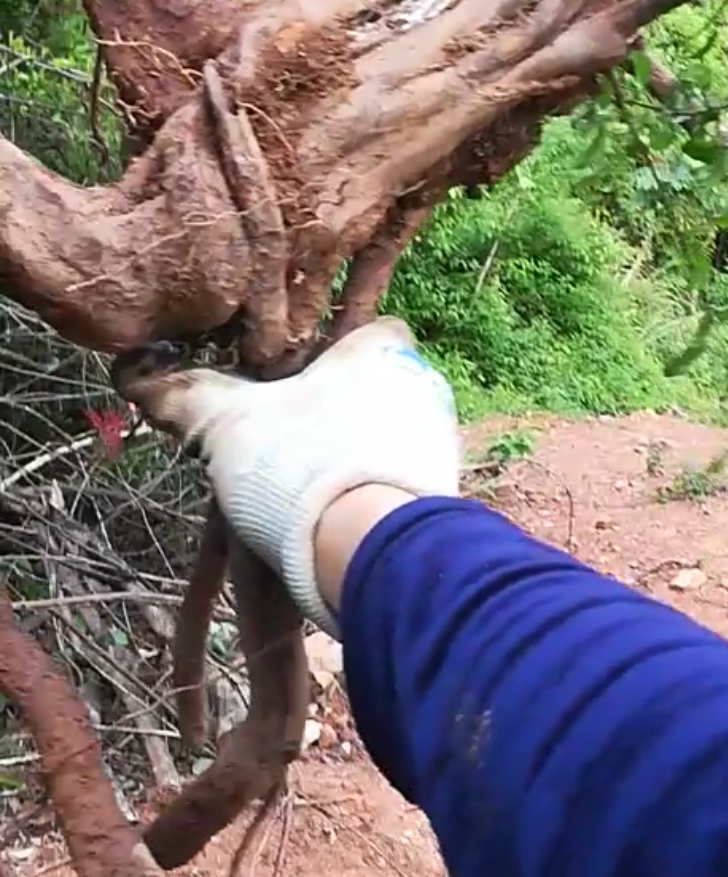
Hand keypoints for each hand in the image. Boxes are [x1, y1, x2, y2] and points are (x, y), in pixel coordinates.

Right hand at [126, 319, 459, 633]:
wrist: (366, 546)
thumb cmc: (298, 462)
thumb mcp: (226, 422)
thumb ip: (186, 396)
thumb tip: (135, 378)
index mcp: (379, 348)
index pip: (363, 330)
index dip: (326, 354)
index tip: (290, 382)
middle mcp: (421, 382)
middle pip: (373, 386)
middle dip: (336, 410)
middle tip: (287, 442)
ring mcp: (438, 439)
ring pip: (388, 434)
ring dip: (354, 454)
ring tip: (305, 487)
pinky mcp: (442, 490)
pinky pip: (400, 480)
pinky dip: (372, 492)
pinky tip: (336, 516)